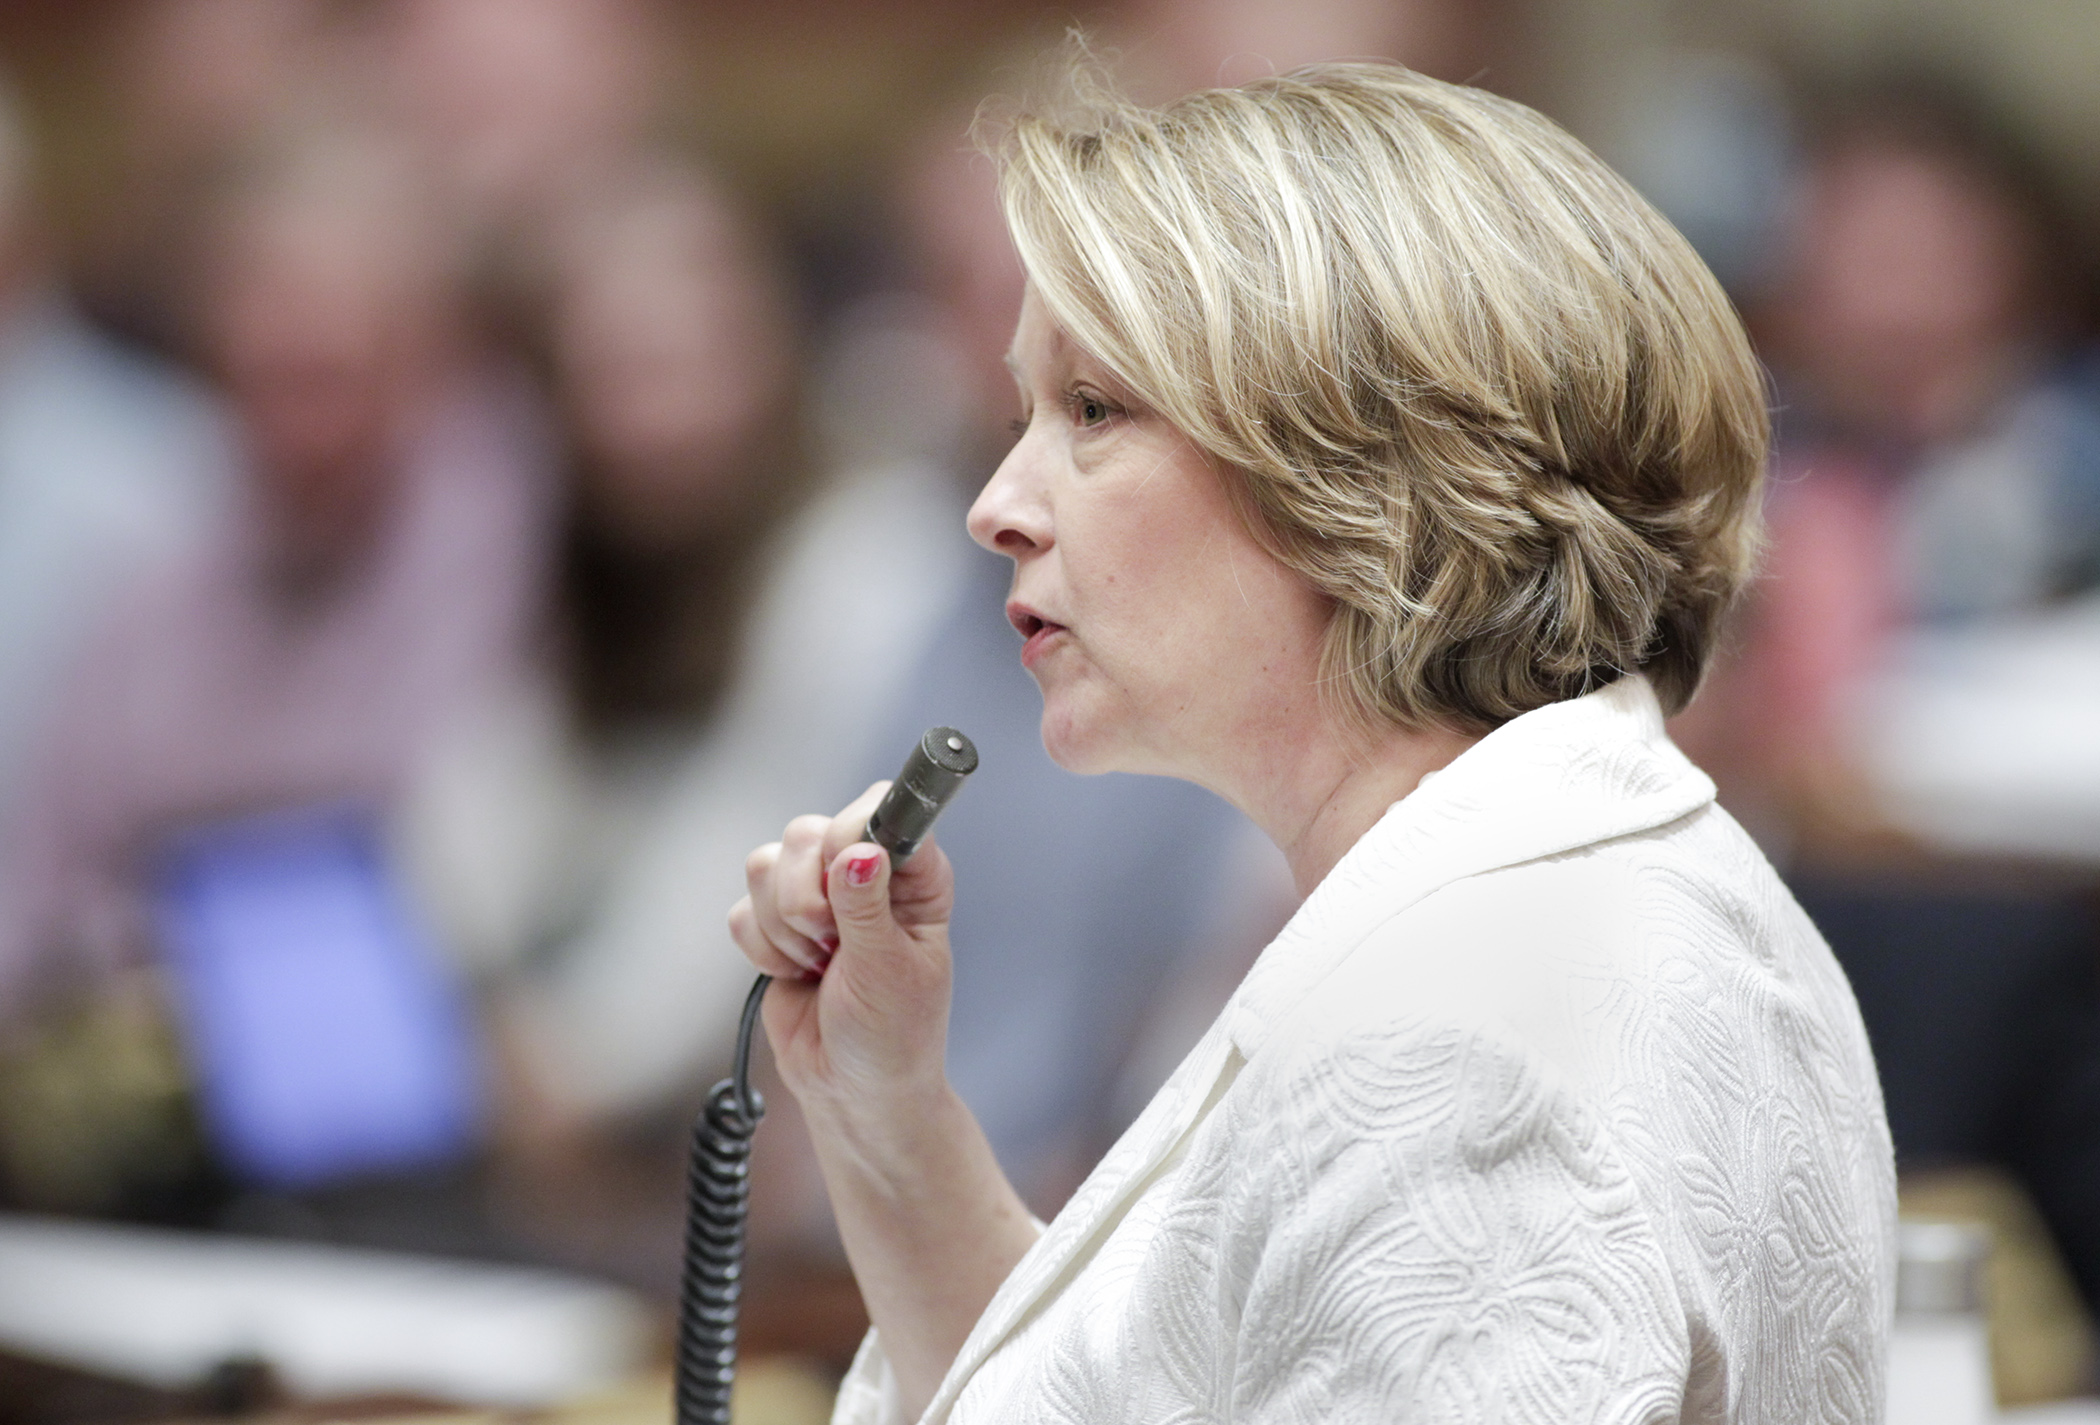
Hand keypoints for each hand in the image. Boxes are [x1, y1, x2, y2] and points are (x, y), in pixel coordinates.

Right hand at [728, 782, 955, 1117]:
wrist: (853, 1091)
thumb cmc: (892, 1036)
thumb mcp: (889, 971)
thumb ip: (867, 909)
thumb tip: (856, 853)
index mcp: (914, 876)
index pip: (880, 808)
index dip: (851, 835)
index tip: (847, 875)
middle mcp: (865, 872)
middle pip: (807, 832)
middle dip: (809, 899)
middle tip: (833, 946)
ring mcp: (816, 895)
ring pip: (766, 865)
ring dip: (786, 930)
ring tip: (820, 967)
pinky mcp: (774, 924)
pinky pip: (742, 910)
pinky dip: (763, 951)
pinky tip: (795, 976)